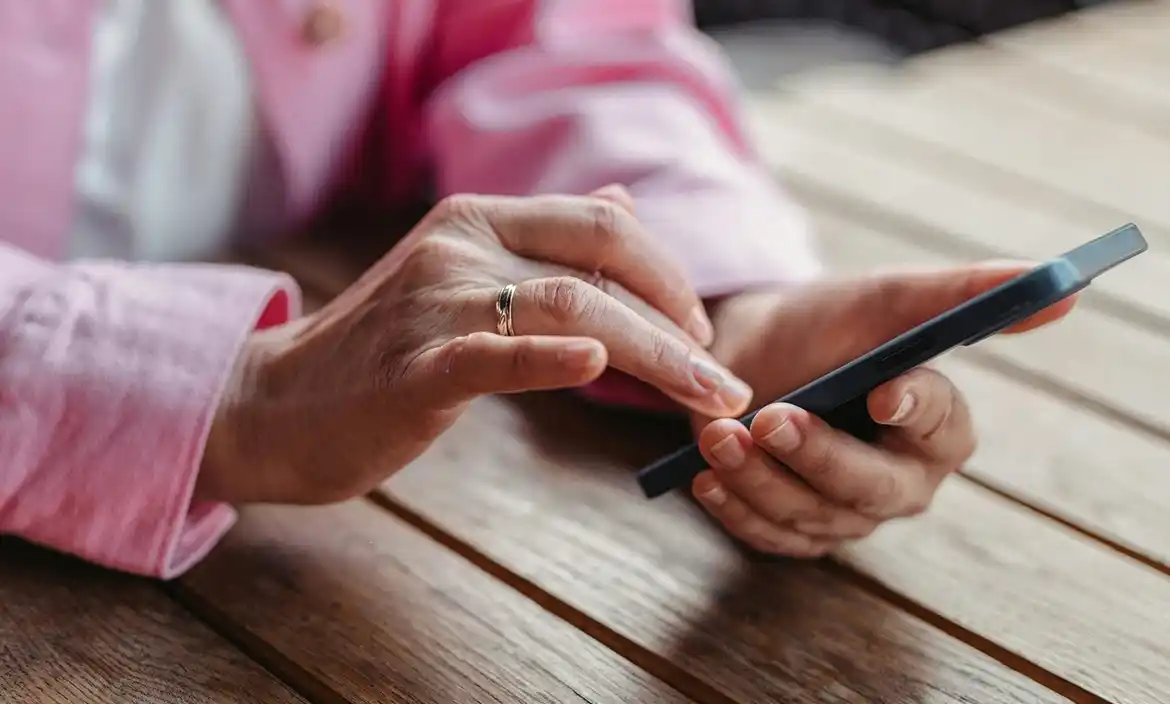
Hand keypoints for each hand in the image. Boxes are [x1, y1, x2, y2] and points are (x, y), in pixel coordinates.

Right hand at [198, 186, 752, 504]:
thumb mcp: (465, 278)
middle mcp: (461, 246)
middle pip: (600, 265)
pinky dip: (550, 360)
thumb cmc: (383, 352)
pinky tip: (598, 369)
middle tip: (723, 382)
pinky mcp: (413, 367)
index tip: (699, 333)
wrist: (277, 404)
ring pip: (569, 309)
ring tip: (702, 395)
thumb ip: (545, 242)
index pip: (603, 225)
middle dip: (678, 324)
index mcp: (478, 220)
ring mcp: (435, 303)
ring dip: (652, 353)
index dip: (668, 274)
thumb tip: (624, 203)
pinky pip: (493, 356)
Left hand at [689, 264, 1076, 556]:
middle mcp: (900, 481)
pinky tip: (706, 479)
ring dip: (761, 479)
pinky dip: (736, 510)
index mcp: (938, 426)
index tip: (882, 388)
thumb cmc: (825, 324)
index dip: (918, 409)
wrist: (750, 350)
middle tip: (771, 418)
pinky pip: (770, 536)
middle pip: (872, 489)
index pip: (942, 426)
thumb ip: (962, 294)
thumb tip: (1067, 287)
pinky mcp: (795, 529)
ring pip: (811, 516)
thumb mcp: (885, 299)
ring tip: (719, 435)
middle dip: (818, 456)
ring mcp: (845, 513)